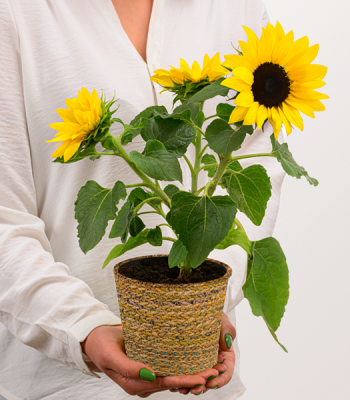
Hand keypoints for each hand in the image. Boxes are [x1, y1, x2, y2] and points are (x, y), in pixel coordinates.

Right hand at [81, 325, 219, 397]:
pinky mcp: (147, 365)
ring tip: (211, 367)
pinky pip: (167, 368)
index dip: (185, 380)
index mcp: (134, 384)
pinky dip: (181, 366)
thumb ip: (129, 367)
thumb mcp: (111, 355)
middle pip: (173, 382)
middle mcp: (142, 383)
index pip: (165, 383)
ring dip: (190, 373)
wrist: (94, 338)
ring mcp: (146, 375)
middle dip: (194, 379)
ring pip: (172, 377)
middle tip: (215, 371)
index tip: (203, 377)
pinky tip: (194, 360)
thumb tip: (151, 375)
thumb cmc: (100, 345)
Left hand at [172, 312, 235, 394]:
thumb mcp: (222, 320)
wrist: (195, 309)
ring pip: (198, 377)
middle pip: (210, 378)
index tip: (211, 384)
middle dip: (203, 386)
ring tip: (183, 389)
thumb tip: (227, 345)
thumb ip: (227, 331)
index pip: (226, 372)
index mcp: (225, 355)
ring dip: (191, 386)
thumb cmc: (213, 313)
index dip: (220, 380)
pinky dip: (182, 378)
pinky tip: (175, 383)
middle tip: (194, 390)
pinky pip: (186, 371)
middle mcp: (214, 360)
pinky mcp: (188, 359)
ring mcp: (201, 361)